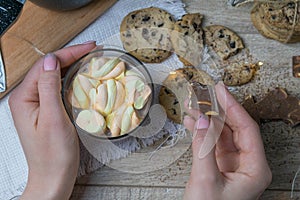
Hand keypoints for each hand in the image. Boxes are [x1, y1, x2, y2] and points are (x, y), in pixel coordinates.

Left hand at [9, 42, 95, 199]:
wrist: (53, 176)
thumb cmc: (53, 155)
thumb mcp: (53, 118)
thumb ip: (49, 87)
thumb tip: (52, 61)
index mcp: (24, 98)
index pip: (46, 65)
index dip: (68, 53)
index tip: (88, 48)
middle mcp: (27, 99)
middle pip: (49, 68)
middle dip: (71, 56)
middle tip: (92, 50)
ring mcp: (36, 105)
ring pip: (54, 76)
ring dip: (71, 66)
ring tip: (88, 59)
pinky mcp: (45, 110)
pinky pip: (56, 88)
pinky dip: (70, 79)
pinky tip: (80, 77)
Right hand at [183, 82, 271, 199]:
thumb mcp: (205, 180)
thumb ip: (203, 148)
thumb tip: (203, 121)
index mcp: (255, 168)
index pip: (247, 128)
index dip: (233, 107)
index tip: (221, 91)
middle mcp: (247, 164)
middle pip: (235, 128)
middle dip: (219, 111)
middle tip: (207, 95)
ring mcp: (233, 164)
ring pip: (223, 134)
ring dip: (208, 121)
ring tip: (195, 107)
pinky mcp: (220, 166)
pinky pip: (213, 143)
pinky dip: (202, 133)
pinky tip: (193, 123)